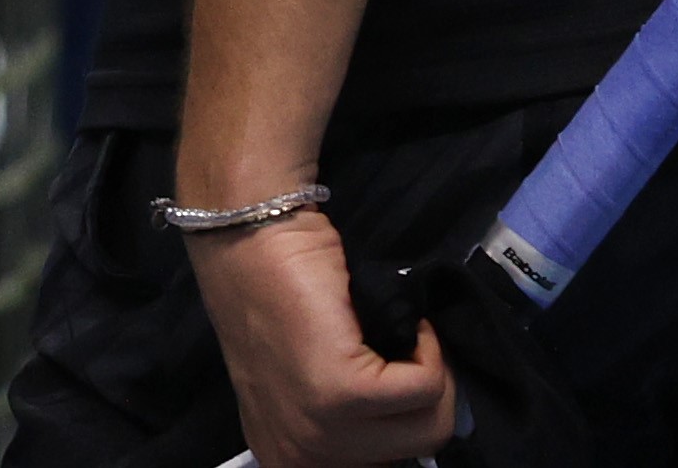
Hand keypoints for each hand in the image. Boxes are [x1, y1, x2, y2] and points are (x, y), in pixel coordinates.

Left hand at [185, 216, 460, 467]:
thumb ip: (346, 418)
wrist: (249, 233)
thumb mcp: (305, 383)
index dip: (403, 419)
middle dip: (426, 395)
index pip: (383, 464)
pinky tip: (393, 317)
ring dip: (428, 370)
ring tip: (397, 333)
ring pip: (429, 423)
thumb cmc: (280, 290)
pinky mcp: (343, 391)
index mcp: (289, 458)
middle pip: (417, 448)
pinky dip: (425, 346)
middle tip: (405, 349)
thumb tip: (413, 422)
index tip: (399, 380)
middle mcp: (301, 458)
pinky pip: (425, 385)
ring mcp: (321, 430)